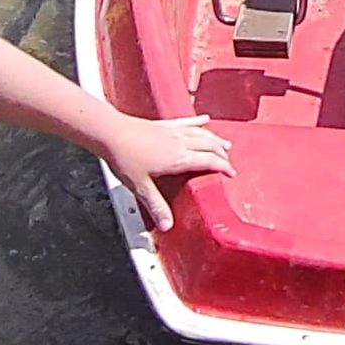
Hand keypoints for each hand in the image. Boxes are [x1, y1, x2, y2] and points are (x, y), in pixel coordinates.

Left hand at [101, 112, 234, 231]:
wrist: (112, 133)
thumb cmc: (125, 157)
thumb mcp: (141, 187)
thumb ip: (156, 205)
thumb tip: (167, 225)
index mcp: (179, 158)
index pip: (209, 161)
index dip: (223, 167)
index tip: (232, 173)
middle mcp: (181, 143)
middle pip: (210, 146)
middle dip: (222, 154)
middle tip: (229, 162)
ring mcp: (174, 131)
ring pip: (203, 134)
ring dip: (216, 139)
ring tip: (225, 143)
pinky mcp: (165, 124)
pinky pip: (188, 122)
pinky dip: (199, 122)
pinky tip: (205, 119)